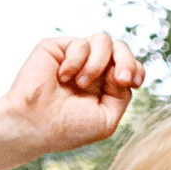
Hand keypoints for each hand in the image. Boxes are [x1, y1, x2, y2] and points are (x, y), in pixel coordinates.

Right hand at [0, 31, 145, 158]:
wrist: (34, 124)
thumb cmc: (67, 128)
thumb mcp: (107, 119)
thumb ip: (122, 95)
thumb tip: (120, 72)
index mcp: (104, 85)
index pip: (129, 66)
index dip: (136, 68)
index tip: (134, 82)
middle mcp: (91, 68)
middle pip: (121, 48)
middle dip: (127, 61)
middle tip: (120, 78)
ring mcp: (75, 57)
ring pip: (104, 40)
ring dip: (98, 64)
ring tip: (81, 84)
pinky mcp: (59, 47)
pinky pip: (81, 43)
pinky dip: (76, 62)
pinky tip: (63, 77)